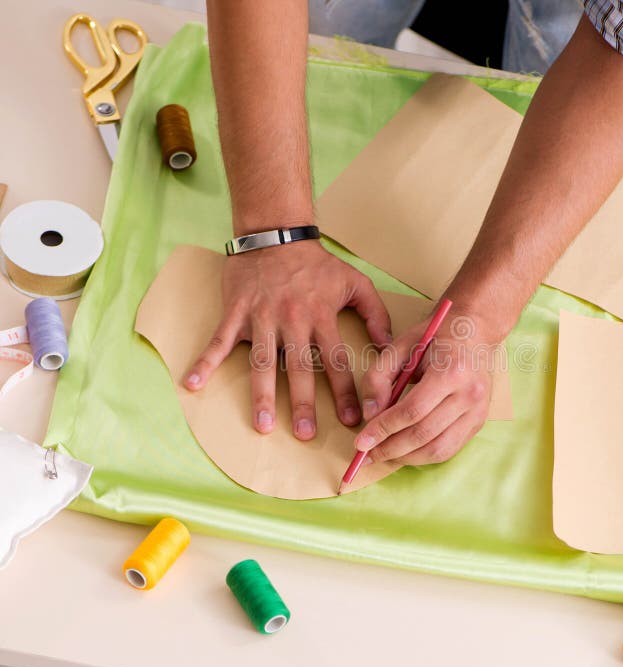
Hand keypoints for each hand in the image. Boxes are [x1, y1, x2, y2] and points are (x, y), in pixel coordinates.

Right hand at [183, 240, 391, 439]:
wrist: (275, 233)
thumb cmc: (316, 263)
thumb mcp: (355, 281)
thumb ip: (376, 312)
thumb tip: (387, 345)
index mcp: (322, 316)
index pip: (336, 360)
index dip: (344, 391)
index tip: (351, 418)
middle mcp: (293, 320)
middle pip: (300, 368)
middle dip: (303, 402)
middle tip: (305, 433)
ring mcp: (262, 317)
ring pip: (263, 362)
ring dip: (262, 394)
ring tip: (261, 424)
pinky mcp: (236, 312)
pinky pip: (219, 340)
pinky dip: (204, 361)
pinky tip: (192, 384)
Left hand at [354, 309, 495, 465]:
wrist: (474, 331)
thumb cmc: (434, 337)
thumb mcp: (400, 346)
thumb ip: (379, 377)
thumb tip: (369, 414)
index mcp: (451, 371)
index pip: (412, 411)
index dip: (383, 429)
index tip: (361, 442)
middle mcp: (470, 394)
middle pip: (424, 434)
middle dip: (390, 449)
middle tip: (366, 454)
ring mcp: (478, 411)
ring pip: (438, 450)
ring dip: (406, 458)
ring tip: (383, 456)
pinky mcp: (479, 422)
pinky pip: (449, 449)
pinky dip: (424, 456)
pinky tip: (405, 452)